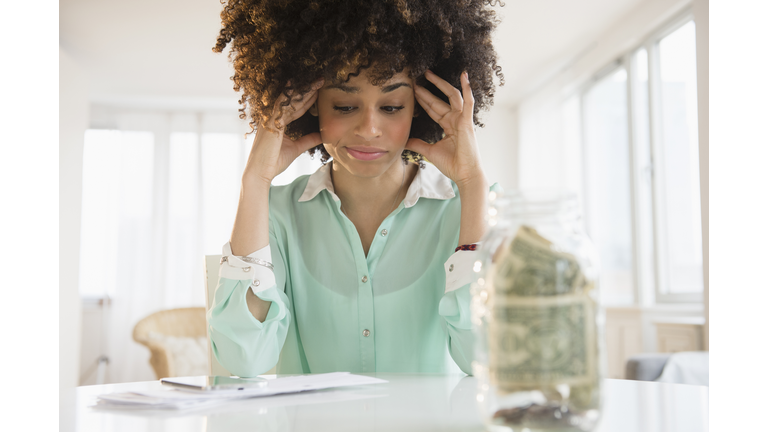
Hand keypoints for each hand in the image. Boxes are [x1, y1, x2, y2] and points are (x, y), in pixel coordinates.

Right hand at [243, 79, 324, 185]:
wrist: (260, 173)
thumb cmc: (274, 162)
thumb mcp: (296, 148)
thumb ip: (308, 140)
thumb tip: (321, 135)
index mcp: (276, 122)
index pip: (294, 107)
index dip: (307, 99)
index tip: (319, 91)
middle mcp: (271, 117)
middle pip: (291, 100)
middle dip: (307, 90)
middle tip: (320, 80)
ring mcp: (269, 119)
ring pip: (288, 101)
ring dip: (303, 91)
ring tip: (317, 83)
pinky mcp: (269, 123)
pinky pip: (282, 107)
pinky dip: (292, 99)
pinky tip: (303, 91)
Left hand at [406, 71, 485, 187]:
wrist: (464, 174)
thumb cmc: (452, 164)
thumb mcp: (429, 152)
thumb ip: (418, 144)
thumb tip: (404, 142)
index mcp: (448, 126)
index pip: (433, 109)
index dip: (423, 99)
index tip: (413, 90)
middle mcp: (455, 120)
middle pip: (439, 100)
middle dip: (427, 90)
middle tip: (416, 78)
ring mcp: (462, 119)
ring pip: (452, 96)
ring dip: (441, 84)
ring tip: (429, 73)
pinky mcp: (467, 121)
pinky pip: (468, 101)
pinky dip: (467, 88)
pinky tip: (464, 75)